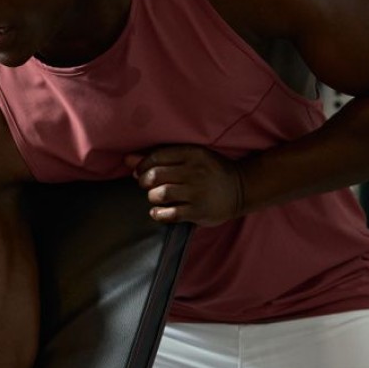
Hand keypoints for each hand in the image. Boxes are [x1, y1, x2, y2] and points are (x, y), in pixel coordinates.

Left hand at [124, 145, 244, 225]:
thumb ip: (160, 157)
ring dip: (152, 197)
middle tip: (147, 185)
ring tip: (156, 197)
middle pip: (156, 176)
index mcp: (193, 154)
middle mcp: (195, 172)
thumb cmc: (210, 171)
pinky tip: (158, 211)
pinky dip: (159, 214)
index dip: (142, 165)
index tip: (139, 172)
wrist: (241, 189)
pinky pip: (170, 214)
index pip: (157, 156)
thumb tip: (127, 160)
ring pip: (161, 194)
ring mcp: (197, 192)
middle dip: (145, 181)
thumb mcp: (190, 158)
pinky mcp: (198, 211)